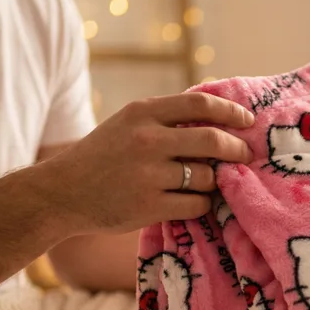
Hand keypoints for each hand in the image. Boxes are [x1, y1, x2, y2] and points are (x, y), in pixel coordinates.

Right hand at [42, 92, 253, 233]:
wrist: (62, 193)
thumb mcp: (128, 123)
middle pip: (213, 141)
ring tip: (206, 182)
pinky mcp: (149, 206)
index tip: (247, 121)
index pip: (200, 104)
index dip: (231, 111)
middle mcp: (147, 140)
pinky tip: (193, 201)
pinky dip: (202, 203)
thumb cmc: (101, 156)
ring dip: (214, 181)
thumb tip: (219, 109)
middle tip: (246, 155)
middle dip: (237, 149)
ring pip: (207, 177)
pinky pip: (197, 204)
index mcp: (143, 112)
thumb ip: (166, 116)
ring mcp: (148, 174)